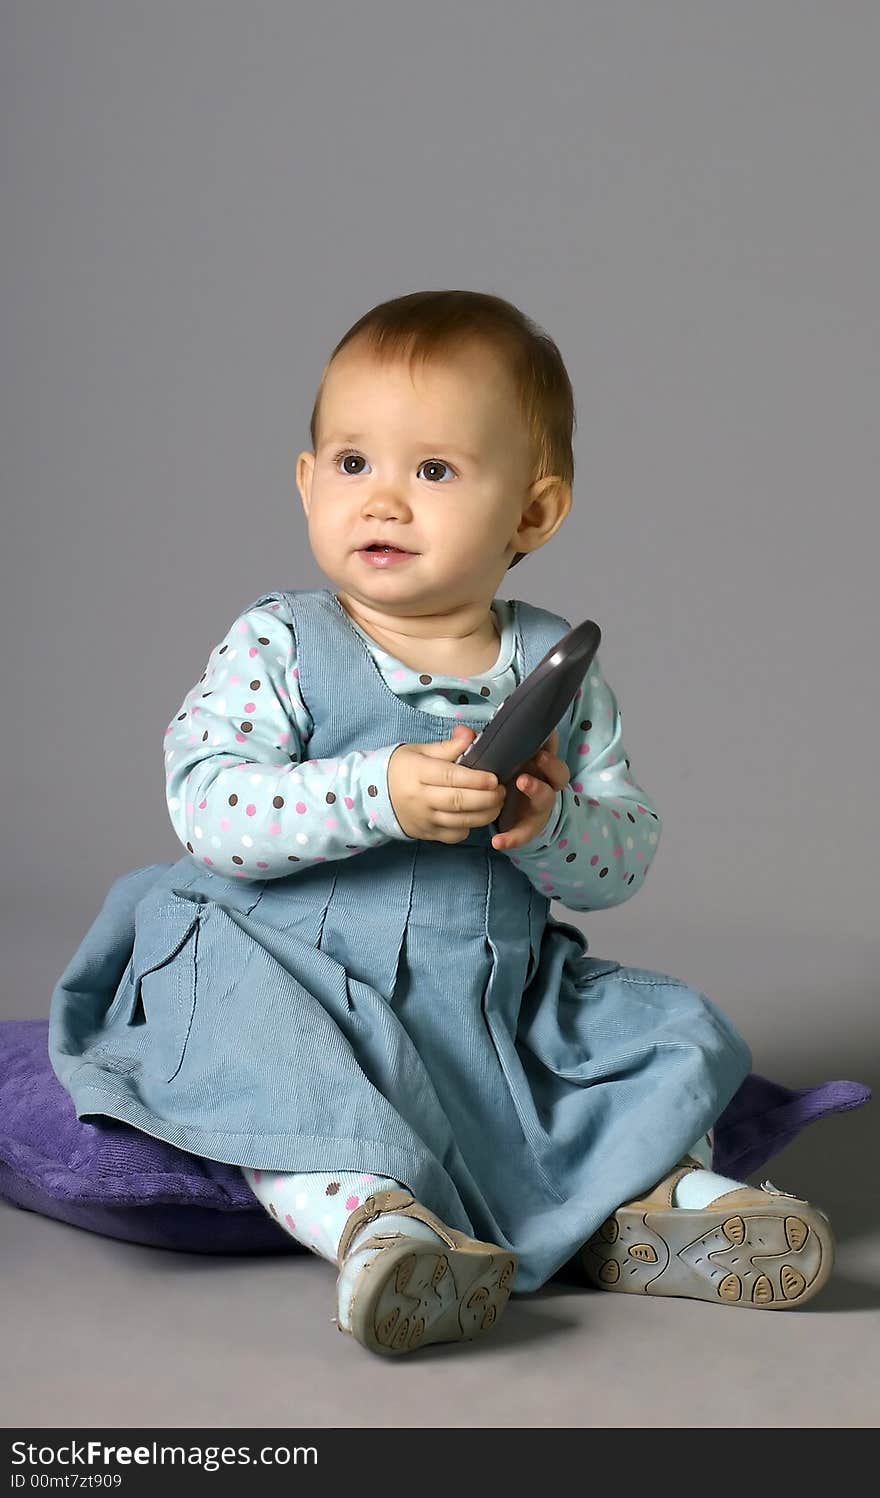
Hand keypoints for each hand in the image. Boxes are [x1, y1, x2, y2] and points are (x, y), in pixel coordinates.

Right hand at [388, 726, 505, 842]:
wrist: (375, 795)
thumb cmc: (403, 768)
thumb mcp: (420, 751)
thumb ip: (448, 746)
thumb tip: (470, 735)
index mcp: (418, 773)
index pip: (450, 777)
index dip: (475, 779)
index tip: (494, 778)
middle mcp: (420, 798)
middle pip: (458, 801)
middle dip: (487, 798)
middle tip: (501, 791)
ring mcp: (424, 819)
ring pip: (460, 822)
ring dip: (485, 814)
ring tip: (497, 803)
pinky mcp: (427, 834)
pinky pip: (454, 836)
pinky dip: (469, 828)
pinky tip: (476, 816)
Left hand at [490, 729, 569, 851]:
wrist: (512, 815)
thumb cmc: (506, 779)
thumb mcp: (496, 762)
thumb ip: (482, 747)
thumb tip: (461, 731)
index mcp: (538, 763)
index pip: (550, 749)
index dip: (551, 741)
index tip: (546, 733)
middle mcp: (544, 782)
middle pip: (558, 772)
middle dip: (550, 764)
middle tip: (538, 757)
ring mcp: (539, 805)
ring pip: (546, 798)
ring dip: (537, 790)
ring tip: (522, 782)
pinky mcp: (529, 826)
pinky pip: (524, 833)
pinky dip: (512, 837)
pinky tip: (498, 841)